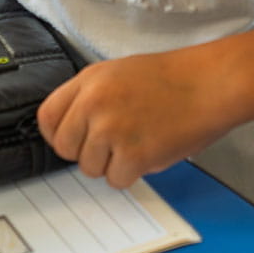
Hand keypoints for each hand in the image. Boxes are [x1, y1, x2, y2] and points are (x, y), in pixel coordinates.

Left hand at [37, 46, 234, 189]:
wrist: (207, 84)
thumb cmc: (169, 78)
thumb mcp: (114, 73)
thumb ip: (87, 97)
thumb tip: (69, 126)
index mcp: (87, 82)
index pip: (46, 118)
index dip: (58, 134)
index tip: (71, 140)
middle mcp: (93, 104)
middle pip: (65, 147)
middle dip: (84, 152)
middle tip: (109, 146)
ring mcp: (112, 130)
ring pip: (89, 168)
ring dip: (110, 164)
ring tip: (134, 144)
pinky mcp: (134, 154)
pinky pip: (116, 180)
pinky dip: (131, 174)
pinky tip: (147, 154)